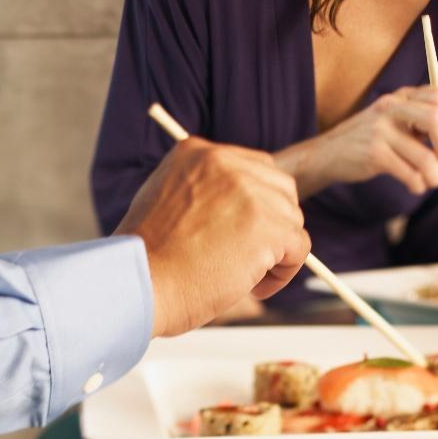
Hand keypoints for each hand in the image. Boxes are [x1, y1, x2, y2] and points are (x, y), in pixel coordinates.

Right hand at [114, 137, 311, 337]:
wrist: (138, 283)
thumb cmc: (146, 258)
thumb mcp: (165, 201)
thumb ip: (201, 191)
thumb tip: (242, 207)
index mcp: (197, 152)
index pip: (252, 167)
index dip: (253, 204)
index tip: (239, 232)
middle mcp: (225, 162)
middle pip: (280, 188)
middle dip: (271, 224)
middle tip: (244, 256)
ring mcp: (250, 191)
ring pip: (291, 220)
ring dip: (274, 253)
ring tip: (241, 276)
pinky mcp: (269, 226)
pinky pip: (299, 248)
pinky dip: (283, 273)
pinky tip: (253, 286)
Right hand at [276, 86, 437, 197]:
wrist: (327, 154)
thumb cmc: (368, 140)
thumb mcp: (399, 124)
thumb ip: (430, 122)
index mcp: (400, 97)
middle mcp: (391, 107)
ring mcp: (380, 130)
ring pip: (427, 156)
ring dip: (435, 176)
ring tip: (429, 181)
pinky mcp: (373, 154)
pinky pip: (410, 174)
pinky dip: (418, 185)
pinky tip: (413, 186)